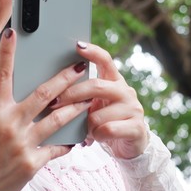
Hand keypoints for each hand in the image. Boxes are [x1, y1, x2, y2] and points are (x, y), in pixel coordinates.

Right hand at [0, 28, 90, 190]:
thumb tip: (18, 101)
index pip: (1, 76)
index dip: (7, 53)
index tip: (14, 33)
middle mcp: (9, 124)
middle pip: (43, 95)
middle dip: (64, 79)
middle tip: (79, 68)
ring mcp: (22, 144)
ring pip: (58, 120)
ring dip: (76, 108)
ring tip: (88, 100)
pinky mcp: (32, 163)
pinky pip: (56, 149)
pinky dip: (68, 143)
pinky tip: (77, 138)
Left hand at [53, 41, 148, 159]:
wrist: (129, 145)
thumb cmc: (105, 121)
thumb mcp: (94, 105)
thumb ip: (82, 95)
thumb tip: (54, 88)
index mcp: (114, 81)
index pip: (105, 60)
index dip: (92, 52)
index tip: (77, 45)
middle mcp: (125, 91)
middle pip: (95, 86)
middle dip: (72, 94)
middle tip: (54, 103)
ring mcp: (133, 109)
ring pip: (98, 114)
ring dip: (86, 124)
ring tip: (87, 129)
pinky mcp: (136, 127)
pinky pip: (107, 130)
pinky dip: (96, 135)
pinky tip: (96, 137)